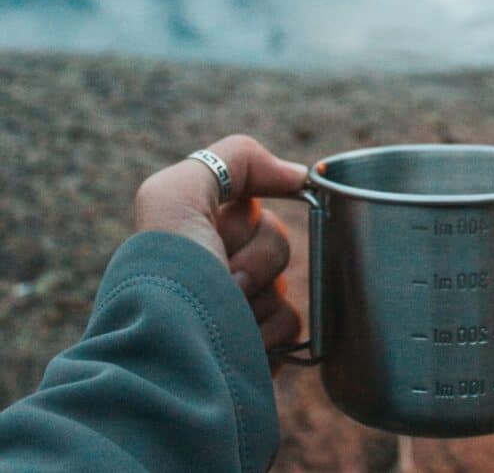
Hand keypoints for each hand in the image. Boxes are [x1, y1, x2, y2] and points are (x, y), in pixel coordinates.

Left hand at [134, 134, 308, 353]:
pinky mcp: (258, 346)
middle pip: (275, 239)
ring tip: (225, 314)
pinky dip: (270, 331)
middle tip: (224, 275)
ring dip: (260, 297)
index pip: (251, 205)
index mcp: (194, 232)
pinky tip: (242, 339)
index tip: (241, 224)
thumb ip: (234, 159)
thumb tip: (298, 175)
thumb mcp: (175, 193)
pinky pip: (293, 322)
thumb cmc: (169, 274)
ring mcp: (238, 308)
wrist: (170, 359)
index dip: (250, 217)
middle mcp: (215, 266)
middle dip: (256, 257)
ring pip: (285, 282)